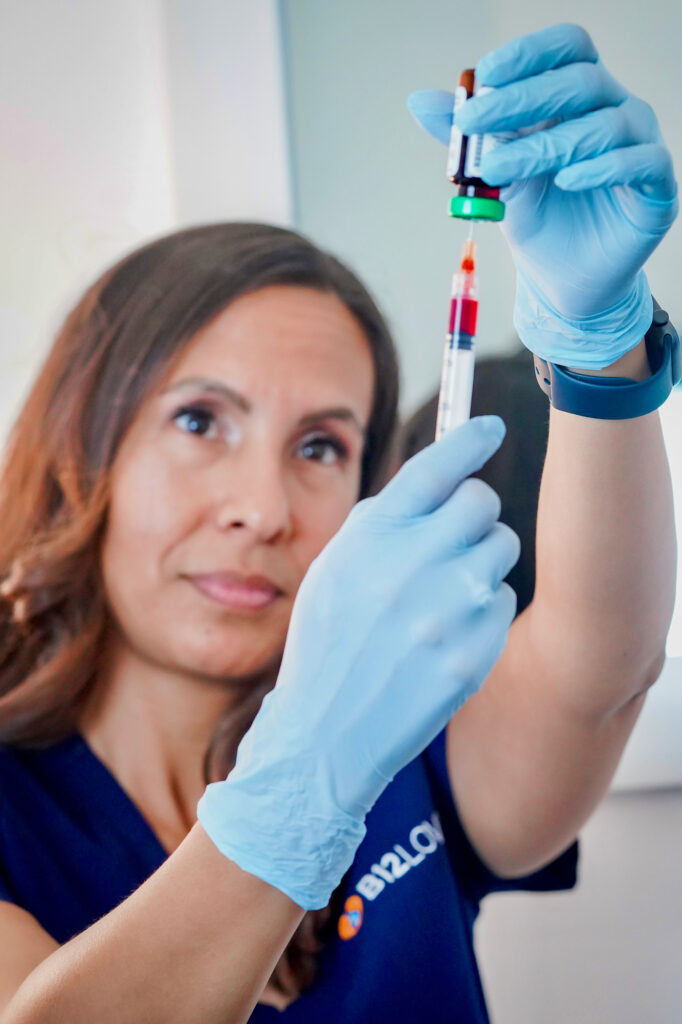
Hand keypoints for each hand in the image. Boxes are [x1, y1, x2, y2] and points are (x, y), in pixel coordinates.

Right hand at [198, 417, 518, 908]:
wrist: (325, 734)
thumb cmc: (328, 644)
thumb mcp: (335, 569)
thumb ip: (384, 522)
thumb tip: (440, 476)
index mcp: (370, 537)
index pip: (436, 466)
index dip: (469, 438)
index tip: (489, 427)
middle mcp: (411, 563)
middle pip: (482, 501)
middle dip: (472, 513)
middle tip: (453, 537)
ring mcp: (448, 610)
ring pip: (501, 548)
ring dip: (480, 562)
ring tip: (442, 597)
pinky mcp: (475, 652)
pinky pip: (505, 601)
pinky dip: (484, 611)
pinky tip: (447, 636)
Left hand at [408, 23, 677, 367]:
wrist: (562, 281)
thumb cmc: (537, 218)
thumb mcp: (496, 176)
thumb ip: (468, 139)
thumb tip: (418, 101)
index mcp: (579, 98)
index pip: (567, 49)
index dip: (530, 53)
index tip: (485, 75)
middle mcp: (615, 111)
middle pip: (580, 81)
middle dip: (521, 98)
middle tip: (472, 122)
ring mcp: (641, 145)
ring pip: (605, 124)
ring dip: (546, 145)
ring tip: (499, 169)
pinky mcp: (657, 188)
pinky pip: (640, 162)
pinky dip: (601, 167)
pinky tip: (566, 179)